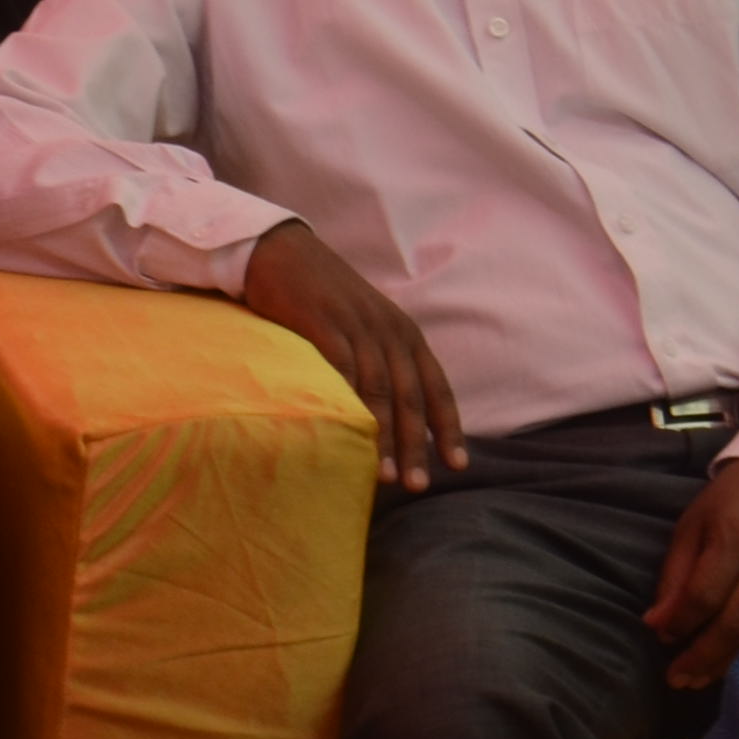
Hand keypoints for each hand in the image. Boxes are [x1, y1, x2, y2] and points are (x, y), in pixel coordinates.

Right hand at [241, 219, 465, 493]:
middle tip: (419, 486)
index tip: (458, 465)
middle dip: (418, 445)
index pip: (435, 387)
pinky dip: (350, 408)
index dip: (448, 427)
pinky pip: (343, 374)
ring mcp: (358, 327)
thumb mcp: (358, 324)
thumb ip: (374, 359)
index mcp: (403, 332)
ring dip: (385, 437)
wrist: (280, 252)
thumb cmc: (315, 295)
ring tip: (384, 477)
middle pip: (412, 396)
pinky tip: (351, 437)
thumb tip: (381, 407)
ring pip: (381, 391)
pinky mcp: (324, 325)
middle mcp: (389, 330)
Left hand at [641, 456, 738, 692]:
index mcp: (736, 541)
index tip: (661, 637)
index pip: (705, 597)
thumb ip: (675, 576)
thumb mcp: (691, 527)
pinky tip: (733, 662)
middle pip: (737, 622)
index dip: (681, 624)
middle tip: (677, 680)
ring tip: (698, 679)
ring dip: (728, 659)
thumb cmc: (731, 499)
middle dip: (704, 656)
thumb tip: (658, 625)